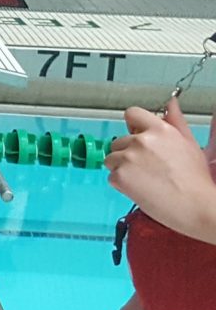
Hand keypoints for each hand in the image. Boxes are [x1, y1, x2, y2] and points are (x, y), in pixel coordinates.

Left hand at [106, 100, 215, 241]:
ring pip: (112, 160)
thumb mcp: (189, 144)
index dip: (133, 127)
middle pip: (118, 142)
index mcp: (160, 130)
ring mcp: (128, 158)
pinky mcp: (120, 176)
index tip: (139, 138)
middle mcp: (141, 140)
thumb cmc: (196, 180)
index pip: (131, 113)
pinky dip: (122, 185)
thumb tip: (170, 103)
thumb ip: (176, 121)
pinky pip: (111, 177)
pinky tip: (142, 190)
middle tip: (150, 169)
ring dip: (123, 169)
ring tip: (147, 180)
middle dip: (128, 154)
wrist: (198, 206)